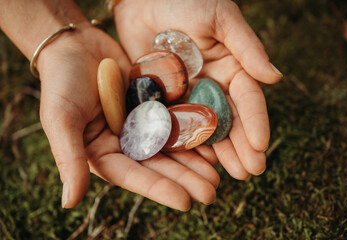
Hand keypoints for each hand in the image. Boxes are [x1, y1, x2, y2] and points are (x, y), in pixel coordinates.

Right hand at [38, 23, 218, 209]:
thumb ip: (69, 158)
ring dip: (194, 161)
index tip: (186, 202)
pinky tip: (212, 142)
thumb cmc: (61, 81)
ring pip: (172, 146)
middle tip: (212, 192)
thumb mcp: (61, 119)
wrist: (77, 45)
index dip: (158, 189)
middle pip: (158, 165)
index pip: (133, 176)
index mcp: (103, 153)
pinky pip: (176, 121)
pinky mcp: (154, 106)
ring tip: (217, 175)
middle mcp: (125, 143)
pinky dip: (193, 131)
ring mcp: (142, 124)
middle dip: (185, 179)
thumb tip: (68, 203)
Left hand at [114, 0, 281, 178]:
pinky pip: (175, 125)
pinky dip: (185, 144)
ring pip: (205, 129)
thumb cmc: (186, 0)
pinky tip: (194, 163)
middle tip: (249, 172)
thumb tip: (275, 78)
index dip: (255, 122)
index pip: (247, 99)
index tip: (260, 146)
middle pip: (229, 121)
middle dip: (240, 146)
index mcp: (231, 68)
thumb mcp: (221, 18)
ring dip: (218, 152)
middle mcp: (212, 86)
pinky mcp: (164, 100)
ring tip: (229, 175)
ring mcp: (188, 96)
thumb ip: (247, 47)